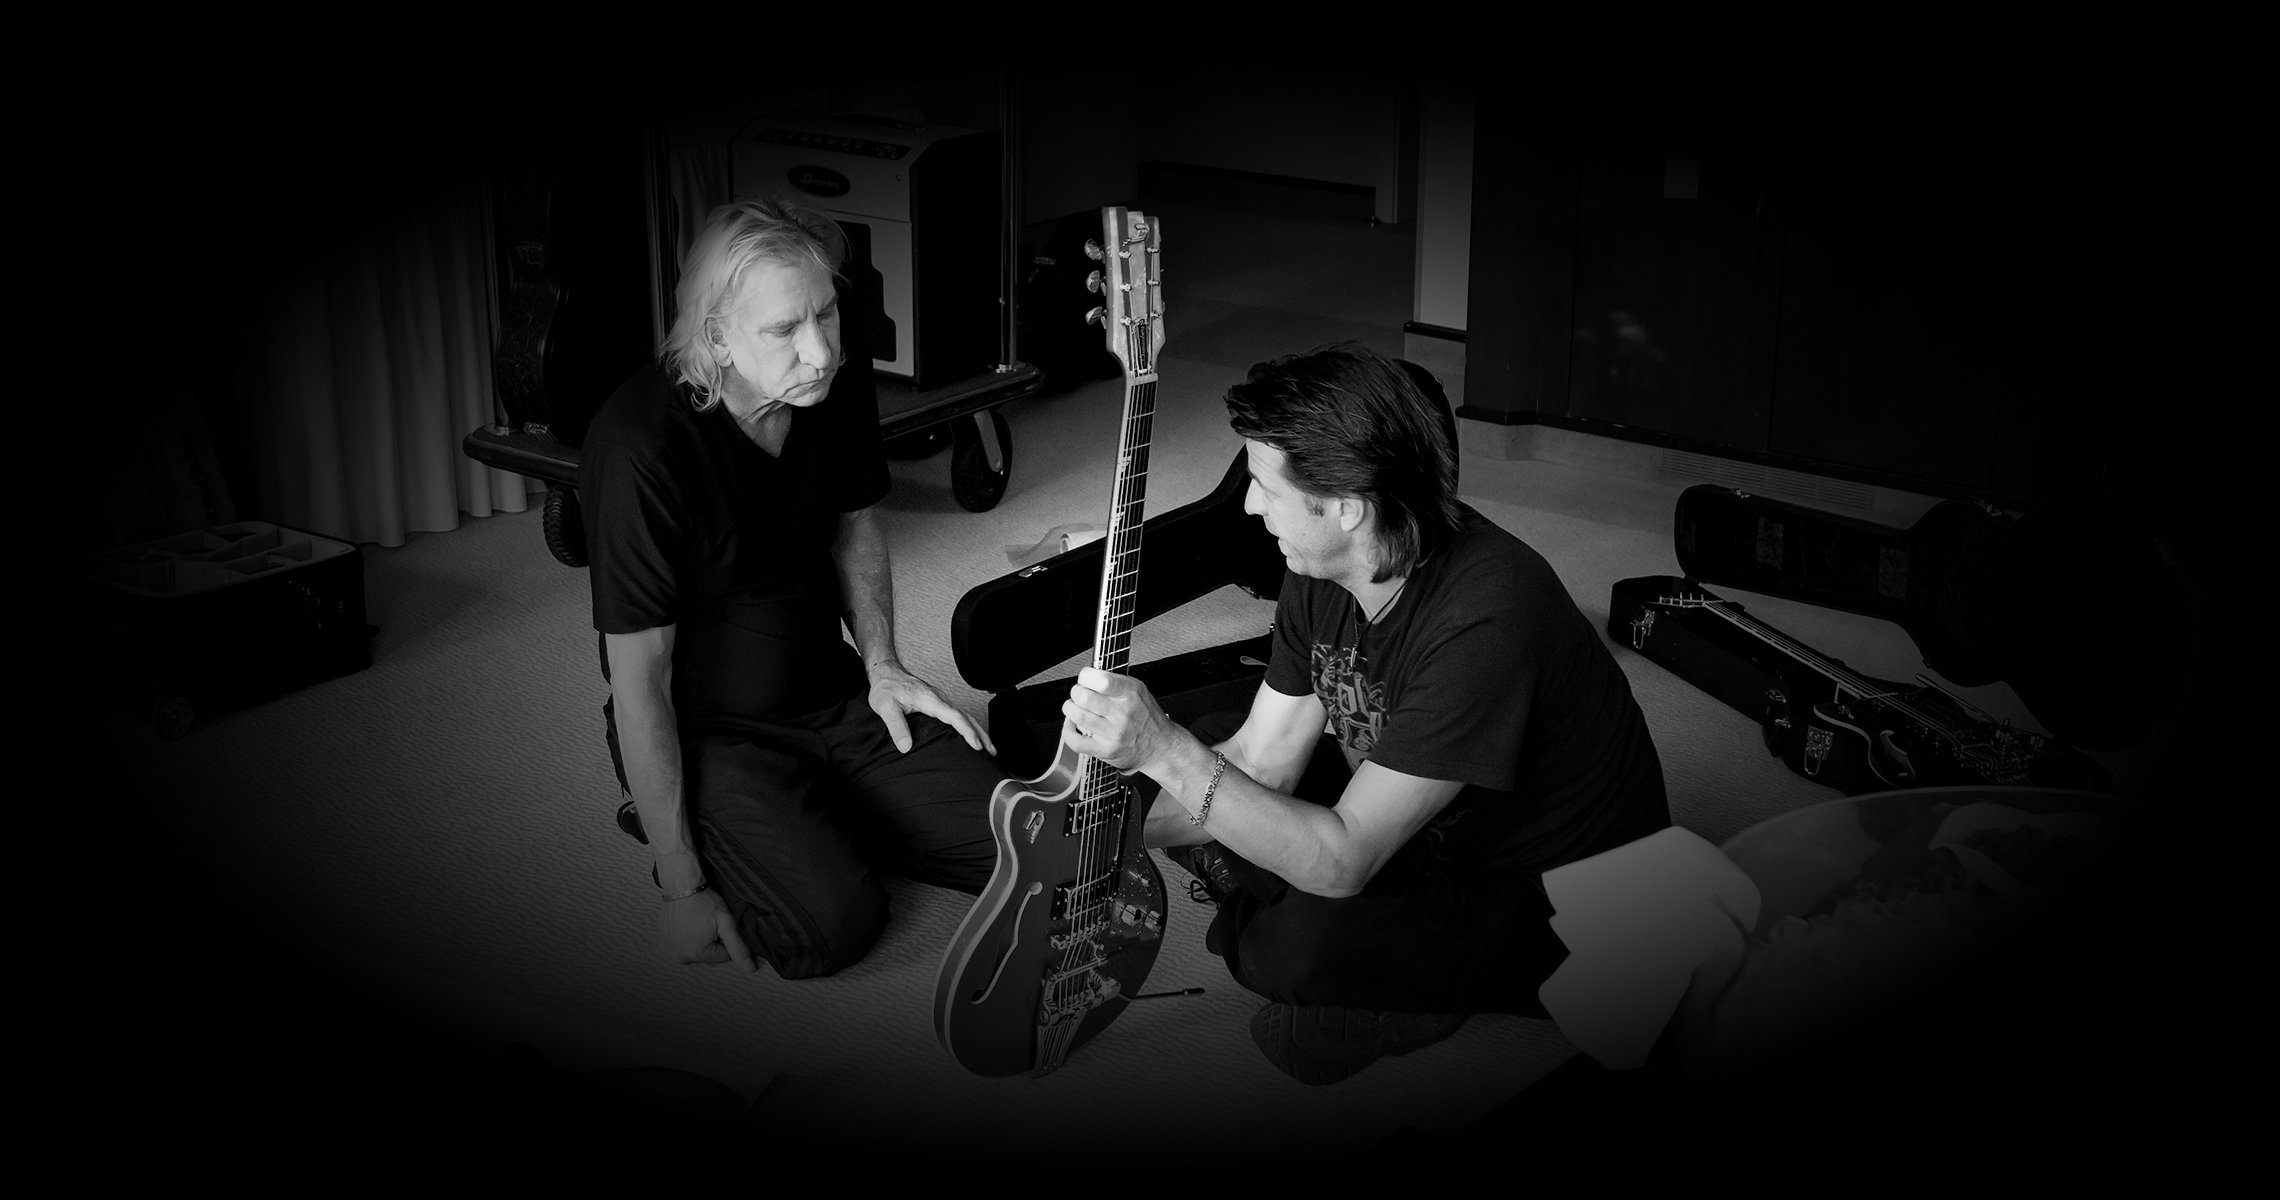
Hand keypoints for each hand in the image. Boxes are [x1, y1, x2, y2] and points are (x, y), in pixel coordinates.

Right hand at [661, 887, 757, 971]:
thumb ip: (739, 947)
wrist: (683, 886)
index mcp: (696, 954)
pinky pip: (683, 945)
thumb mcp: (727, 923)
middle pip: (708, 955)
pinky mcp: (663, 944)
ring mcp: (669, 950)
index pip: (723, 956)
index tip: (717, 925)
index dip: (724, 939)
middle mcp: (680, 957)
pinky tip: (687, 924)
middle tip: (707, 923)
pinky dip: (687, 937)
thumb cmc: (705, 902)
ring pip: (696, 950)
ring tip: (697, 922)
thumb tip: (750, 969)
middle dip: (711, 940)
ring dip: (699, 939)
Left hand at [866, 661, 995, 756]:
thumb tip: (906, 746)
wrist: (886, 672)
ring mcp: (941, 700)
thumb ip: (896, 727)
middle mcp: (940, 699)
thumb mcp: (885, 707)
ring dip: (978, 730)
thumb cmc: (887, 687)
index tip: (977, 745)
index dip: (967, 732)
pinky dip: (969, 726)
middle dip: (982, 734)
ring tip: (988, 748)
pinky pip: (958, 715)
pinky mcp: (938, 703)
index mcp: (931, 700)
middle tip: (992, 752)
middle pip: (967, 717)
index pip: (955, 716)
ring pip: (965, 715)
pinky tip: (971, 735)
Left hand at [1064, 666, 1173, 773]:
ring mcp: (1114, 733)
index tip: (1086, 678)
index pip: (1100, 680)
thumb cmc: (1147, 717)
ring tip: (1075, 708)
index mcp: (1130, 693)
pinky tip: (1072, 725)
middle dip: (1076, 692)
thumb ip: (1114, 682)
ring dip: (1070, 709)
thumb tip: (1087, 676)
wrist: (1160, 746)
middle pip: (1084, 697)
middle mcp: (1123, 713)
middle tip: (1080, 694)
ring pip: (1077, 716)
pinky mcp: (1106, 750)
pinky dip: (1068, 731)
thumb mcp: (1139, 690)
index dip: (1086, 676)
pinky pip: (1076, 741)